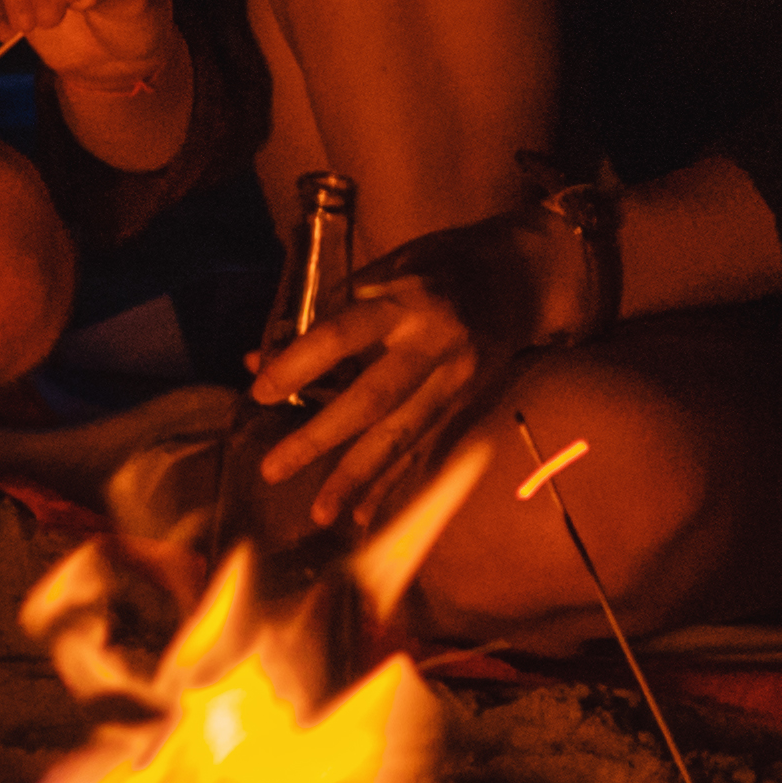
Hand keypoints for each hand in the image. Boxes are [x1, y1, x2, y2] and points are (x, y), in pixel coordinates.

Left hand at [249, 210, 575, 521]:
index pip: (343, 335)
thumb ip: (327, 313)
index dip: (299, 364)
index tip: (259, 393)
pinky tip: (363, 516)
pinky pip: (424, 449)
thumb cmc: (438, 266)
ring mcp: (455, 380)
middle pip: (373, 399)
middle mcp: (433, 345)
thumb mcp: (386, 268)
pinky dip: (393, 483)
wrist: (522, 276)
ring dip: (357, 478)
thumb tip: (260, 359)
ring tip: (319, 514)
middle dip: (320, 438)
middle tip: (272, 470)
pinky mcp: (467, 404)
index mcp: (406, 301)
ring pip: (401, 436)